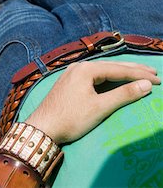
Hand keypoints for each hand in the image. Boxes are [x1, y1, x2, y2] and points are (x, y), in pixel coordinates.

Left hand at [25, 60, 160, 143]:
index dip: (139, 74)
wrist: (42, 128)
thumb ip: (123, 95)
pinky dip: (109, 77)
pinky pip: (94, 75)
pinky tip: (115, 78)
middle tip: (153, 73)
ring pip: (102, 70)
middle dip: (133, 70)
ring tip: (139, 74)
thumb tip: (145, 84)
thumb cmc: (71, 118)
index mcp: (86, 69)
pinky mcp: (70, 81)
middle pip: (111, 66)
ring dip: (121, 72)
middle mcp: (79, 66)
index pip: (119, 69)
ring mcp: (73, 73)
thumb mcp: (100, 107)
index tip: (157, 79)